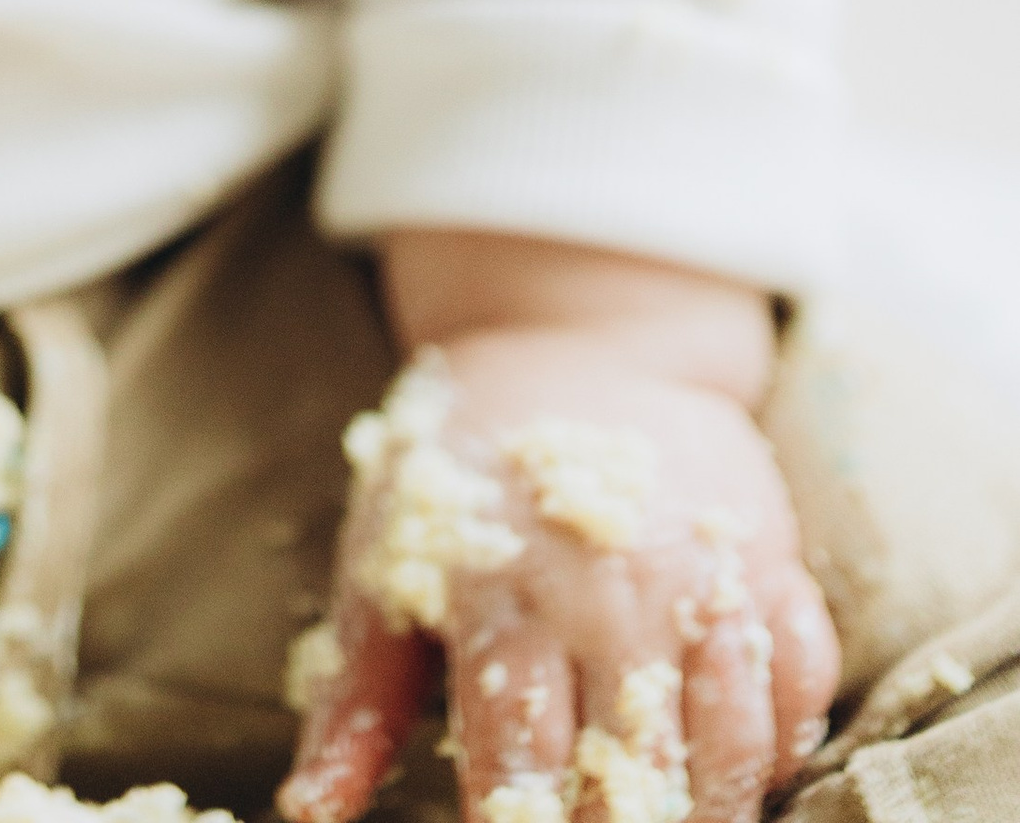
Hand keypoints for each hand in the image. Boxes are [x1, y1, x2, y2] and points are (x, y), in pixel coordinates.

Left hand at [281, 244, 837, 822]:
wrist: (573, 336)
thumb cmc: (464, 468)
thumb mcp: (384, 560)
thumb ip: (355, 698)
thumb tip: (308, 813)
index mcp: (501, 596)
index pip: (521, 758)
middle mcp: (607, 593)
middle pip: (635, 768)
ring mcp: (698, 575)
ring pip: (734, 742)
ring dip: (717, 806)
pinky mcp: (769, 557)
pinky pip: (804, 679)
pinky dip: (788, 741)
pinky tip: (753, 770)